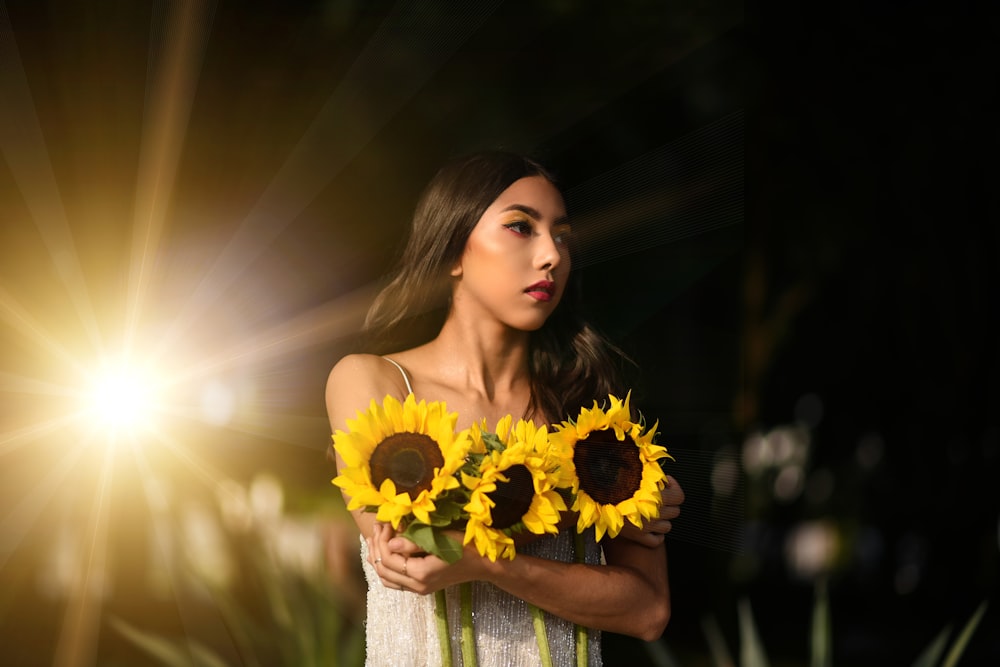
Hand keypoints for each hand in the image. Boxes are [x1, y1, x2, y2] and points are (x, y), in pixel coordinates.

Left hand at [367, 522, 490, 594]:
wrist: (482, 564)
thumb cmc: (465, 546)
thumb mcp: (441, 539)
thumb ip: (414, 542)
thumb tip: (390, 543)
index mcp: (421, 574)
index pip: (390, 558)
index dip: (383, 540)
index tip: (384, 522)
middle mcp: (417, 586)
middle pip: (384, 570)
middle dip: (377, 547)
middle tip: (378, 527)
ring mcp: (419, 590)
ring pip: (386, 579)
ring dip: (378, 559)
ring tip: (375, 539)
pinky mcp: (421, 588)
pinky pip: (394, 582)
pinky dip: (386, 568)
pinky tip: (384, 553)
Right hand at [616, 475, 684, 547]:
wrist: (597, 496)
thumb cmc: (615, 482)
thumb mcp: (636, 471)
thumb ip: (653, 474)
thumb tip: (662, 476)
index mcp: (658, 496)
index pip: (680, 496)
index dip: (674, 488)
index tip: (665, 484)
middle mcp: (656, 513)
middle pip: (675, 511)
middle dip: (668, 504)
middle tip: (656, 498)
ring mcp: (648, 526)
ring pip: (667, 527)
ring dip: (662, 520)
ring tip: (651, 512)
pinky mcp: (638, 537)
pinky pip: (656, 541)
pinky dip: (656, 536)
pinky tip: (649, 528)